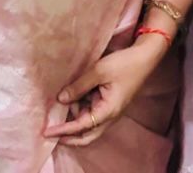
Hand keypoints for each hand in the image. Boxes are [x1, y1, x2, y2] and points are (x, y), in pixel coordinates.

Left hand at [43, 42, 159, 146]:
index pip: (81, 126)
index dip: (63, 130)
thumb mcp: (99, 71)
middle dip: (68, 135)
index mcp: (108, 111)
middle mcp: (109, 115)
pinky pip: (91, 110)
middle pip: (86, 134)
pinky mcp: (108, 102)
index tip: (48, 132)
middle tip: (50, 131)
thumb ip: (79, 86)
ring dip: (74, 117)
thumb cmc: (124, 64)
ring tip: (58, 105)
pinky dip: (80, 108)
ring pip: (88, 122)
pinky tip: (70, 98)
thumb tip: (61, 99)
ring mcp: (109, 109)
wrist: (144, 57)